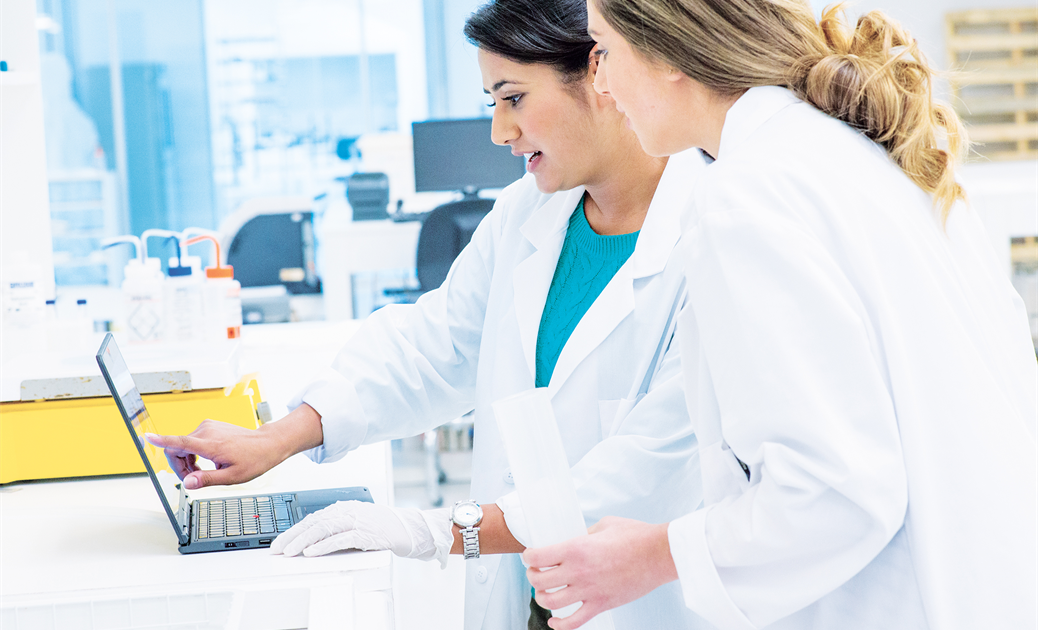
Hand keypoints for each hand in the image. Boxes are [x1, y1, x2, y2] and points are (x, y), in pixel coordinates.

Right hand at [144, 404, 323, 489]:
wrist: (267, 444)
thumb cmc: (253, 460)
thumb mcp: (231, 477)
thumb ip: (207, 479)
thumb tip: (187, 483)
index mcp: (210, 444)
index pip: (179, 441)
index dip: (161, 441)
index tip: (146, 436)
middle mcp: (206, 431)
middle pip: (176, 448)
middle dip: (179, 466)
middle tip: (193, 480)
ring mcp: (208, 426)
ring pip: (183, 445)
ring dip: (187, 461)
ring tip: (203, 472)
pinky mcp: (210, 426)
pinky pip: (192, 440)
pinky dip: (194, 453)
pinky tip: (207, 461)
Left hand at [271, 501, 453, 566]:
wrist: (410, 529)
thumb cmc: (383, 528)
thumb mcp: (357, 524)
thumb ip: (337, 529)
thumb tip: (311, 543)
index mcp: (344, 507)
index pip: (313, 518)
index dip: (294, 530)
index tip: (279, 542)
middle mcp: (348, 510)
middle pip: (314, 522)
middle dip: (292, 536)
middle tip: (277, 548)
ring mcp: (357, 520)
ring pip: (323, 529)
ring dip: (303, 541)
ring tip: (290, 552)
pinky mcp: (365, 532)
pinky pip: (339, 539)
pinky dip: (323, 546)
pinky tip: (311, 552)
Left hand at [523, 516, 677, 629]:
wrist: (659, 554)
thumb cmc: (636, 536)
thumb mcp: (604, 525)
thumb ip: (584, 534)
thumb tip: (575, 540)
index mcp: (576, 548)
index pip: (537, 556)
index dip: (528, 556)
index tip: (530, 555)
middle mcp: (578, 571)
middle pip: (538, 581)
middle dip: (532, 576)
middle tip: (536, 571)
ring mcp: (589, 591)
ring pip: (551, 602)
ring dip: (542, 598)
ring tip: (544, 591)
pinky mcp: (602, 605)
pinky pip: (574, 622)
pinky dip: (560, 625)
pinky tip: (554, 621)